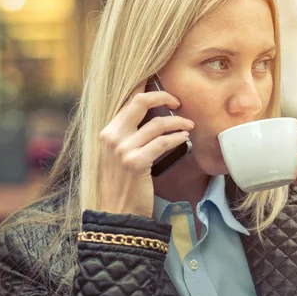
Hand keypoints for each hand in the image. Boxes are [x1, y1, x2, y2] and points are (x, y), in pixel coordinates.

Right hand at [98, 82, 193, 216]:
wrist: (117, 213)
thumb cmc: (123, 183)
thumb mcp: (120, 155)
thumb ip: (130, 135)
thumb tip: (153, 116)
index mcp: (107, 131)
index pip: (126, 99)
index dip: (145, 86)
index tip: (161, 82)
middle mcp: (111, 136)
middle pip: (140, 101)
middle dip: (164, 96)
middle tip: (178, 101)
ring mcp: (122, 149)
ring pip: (157, 123)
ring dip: (178, 122)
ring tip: (189, 126)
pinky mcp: (136, 162)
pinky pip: (163, 142)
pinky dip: (177, 138)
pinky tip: (184, 139)